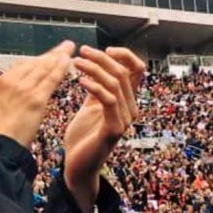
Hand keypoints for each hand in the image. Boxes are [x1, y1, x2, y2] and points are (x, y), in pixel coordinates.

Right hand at [0, 41, 74, 147]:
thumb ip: (3, 99)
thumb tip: (9, 98)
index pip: (20, 66)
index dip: (36, 61)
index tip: (46, 57)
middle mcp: (8, 82)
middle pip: (33, 62)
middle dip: (49, 54)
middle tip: (63, 47)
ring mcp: (22, 89)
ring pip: (43, 67)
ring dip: (57, 57)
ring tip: (69, 49)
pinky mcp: (35, 98)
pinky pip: (51, 78)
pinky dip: (60, 67)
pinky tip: (69, 61)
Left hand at [63, 46, 143, 212]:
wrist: (77, 164)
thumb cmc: (83, 135)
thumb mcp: (90, 105)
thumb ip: (96, 87)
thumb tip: (94, 63)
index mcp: (127, 100)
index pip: (137, 69)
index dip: (124, 55)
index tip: (104, 49)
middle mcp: (131, 108)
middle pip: (123, 72)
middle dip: (101, 58)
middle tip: (81, 53)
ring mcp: (124, 119)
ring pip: (115, 83)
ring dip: (94, 69)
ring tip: (76, 63)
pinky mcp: (114, 129)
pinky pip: (108, 100)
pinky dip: (94, 86)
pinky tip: (80, 81)